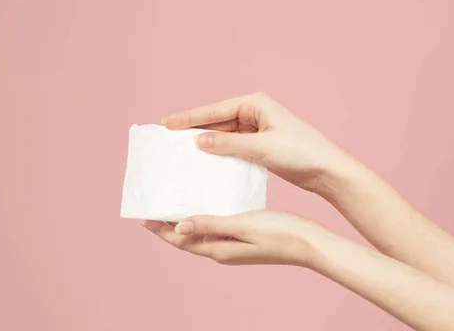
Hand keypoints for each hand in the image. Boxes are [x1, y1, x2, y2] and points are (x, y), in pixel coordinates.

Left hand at [141, 211, 321, 265]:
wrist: (310, 242)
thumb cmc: (279, 232)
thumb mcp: (242, 225)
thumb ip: (211, 225)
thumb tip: (179, 227)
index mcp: (219, 249)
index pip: (181, 240)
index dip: (161, 230)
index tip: (143, 217)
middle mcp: (222, 250)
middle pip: (186, 238)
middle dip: (167, 225)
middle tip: (153, 209)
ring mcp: (233, 246)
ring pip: (200, 232)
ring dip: (185, 220)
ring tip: (175, 203)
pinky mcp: (244, 238)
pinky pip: (215, 227)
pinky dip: (203, 216)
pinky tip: (206, 203)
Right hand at [162, 92, 356, 194]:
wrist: (328, 171)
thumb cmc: (300, 153)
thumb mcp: (261, 148)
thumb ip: (228, 144)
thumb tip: (199, 141)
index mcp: (255, 104)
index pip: (215, 110)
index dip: (189, 117)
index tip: (166, 123)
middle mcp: (255, 112)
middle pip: (217, 120)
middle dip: (194, 128)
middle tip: (168, 137)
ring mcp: (258, 129)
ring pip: (224, 134)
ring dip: (206, 142)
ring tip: (181, 150)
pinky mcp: (261, 145)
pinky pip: (233, 146)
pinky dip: (219, 152)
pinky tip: (205, 160)